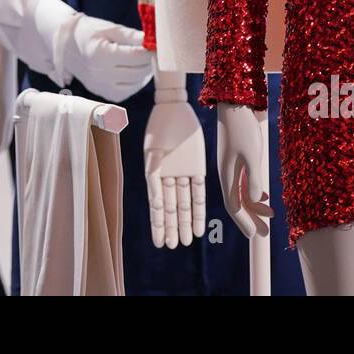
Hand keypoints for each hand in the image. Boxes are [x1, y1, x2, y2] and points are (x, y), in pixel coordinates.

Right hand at [62, 12, 152, 103]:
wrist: (66, 46)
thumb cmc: (89, 32)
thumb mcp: (109, 28)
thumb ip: (130, 36)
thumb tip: (152, 39)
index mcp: (100, 54)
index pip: (136, 56)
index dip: (151, 50)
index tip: (157, 44)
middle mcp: (99, 74)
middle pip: (138, 72)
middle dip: (150, 62)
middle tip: (155, 51)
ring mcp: (100, 86)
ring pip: (135, 85)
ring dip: (145, 73)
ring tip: (145, 60)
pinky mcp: (102, 93)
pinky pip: (126, 92)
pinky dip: (135, 83)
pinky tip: (136, 71)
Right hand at [144, 98, 206, 247]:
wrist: (176, 107)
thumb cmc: (162, 124)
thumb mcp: (155, 147)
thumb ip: (154, 170)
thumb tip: (154, 194)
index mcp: (154, 173)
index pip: (157, 205)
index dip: (159, 224)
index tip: (158, 242)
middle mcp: (168, 177)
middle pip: (170, 208)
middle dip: (171, 227)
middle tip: (171, 246)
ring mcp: (183, 173)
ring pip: (184, 204)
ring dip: (184, 222)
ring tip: (185, 241)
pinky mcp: (197, 168)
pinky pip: (199, 193)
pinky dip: (199, 209)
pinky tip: (198, 226)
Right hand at [216, 102, 272, 238]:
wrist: (235, 104)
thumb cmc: (243, 129)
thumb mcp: (252, 154)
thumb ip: (254, 178)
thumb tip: (256, 200)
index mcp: (227, 175)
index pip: (234, 206)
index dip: (245, 222)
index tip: (256, 236)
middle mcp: (227, 174)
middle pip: (238, 203)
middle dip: (252, 219)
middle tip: (265, 234)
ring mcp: (232, 167)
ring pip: (243, 193)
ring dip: (255, 207)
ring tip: (270, 217)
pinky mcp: (238, 159)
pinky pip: (244, 182)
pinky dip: (254, 193)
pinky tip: (265, 197)